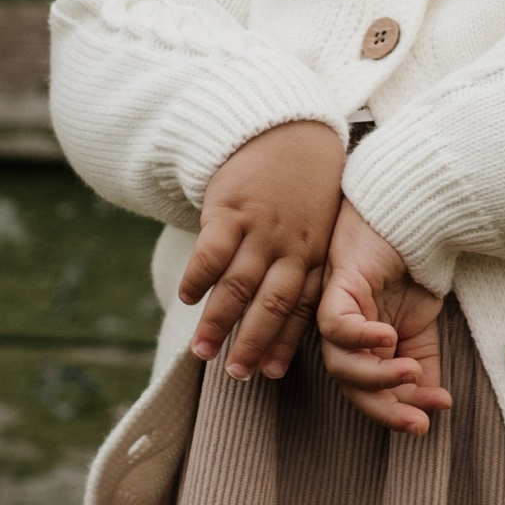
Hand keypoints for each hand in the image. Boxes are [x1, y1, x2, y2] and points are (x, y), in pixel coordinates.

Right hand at [178, 121, 342, 379]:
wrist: (287, 129)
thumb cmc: (303, 184)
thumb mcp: (318, 226)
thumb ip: (303, 266)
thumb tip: (283, 316)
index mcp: (313, 256)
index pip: (299, 309)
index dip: (284, 344)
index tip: (270, 374)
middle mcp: (290, 247)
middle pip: (271, 305)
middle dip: (253, 344)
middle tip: (236, 375)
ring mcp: (261, 227)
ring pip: (239, 284)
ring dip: (220, 321)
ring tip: (201, 351)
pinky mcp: (231, 207)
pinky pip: (213, 249)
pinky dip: (200, 276)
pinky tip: (187, 298)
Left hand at [317, 207, 449, 436]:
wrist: (417, 221)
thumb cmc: (414, 272)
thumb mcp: (423, 331)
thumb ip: (423, 369)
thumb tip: (433, 407)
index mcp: (361, 348)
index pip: (367, 392)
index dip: (394, 412)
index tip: (427, 424)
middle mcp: (342, 334)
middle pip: (349, 385)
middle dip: (383, 409)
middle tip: (419, 421)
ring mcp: (336, 310)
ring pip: (338, 362)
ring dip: (375, 377)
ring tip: (412, 373)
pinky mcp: (336, 287)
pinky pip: (334, 324)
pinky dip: (359, 337)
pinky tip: (388, 337)